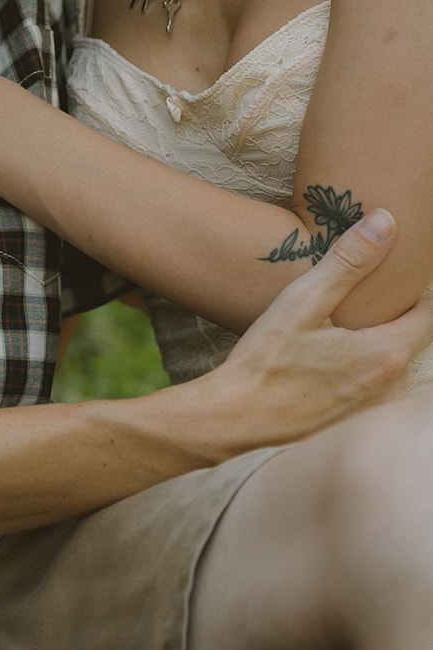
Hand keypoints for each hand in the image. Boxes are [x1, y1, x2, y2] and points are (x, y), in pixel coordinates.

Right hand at [207, 209, 432, 449]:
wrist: (236, 419)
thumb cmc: (267, 360)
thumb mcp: (303, 301)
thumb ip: (349, 262)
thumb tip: (386, 222)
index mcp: (385, 354)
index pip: (427, 317)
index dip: (410, 295)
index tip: (382, 284)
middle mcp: (390, 388)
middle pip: (409, 342)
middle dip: (390, 320)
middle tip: (356, 304)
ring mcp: (373, 412)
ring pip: (391, 368)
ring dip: (374, 348)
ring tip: (339, 332)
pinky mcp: (354, 426)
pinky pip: (373, 392)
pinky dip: (360, 374)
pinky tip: (324, 365)